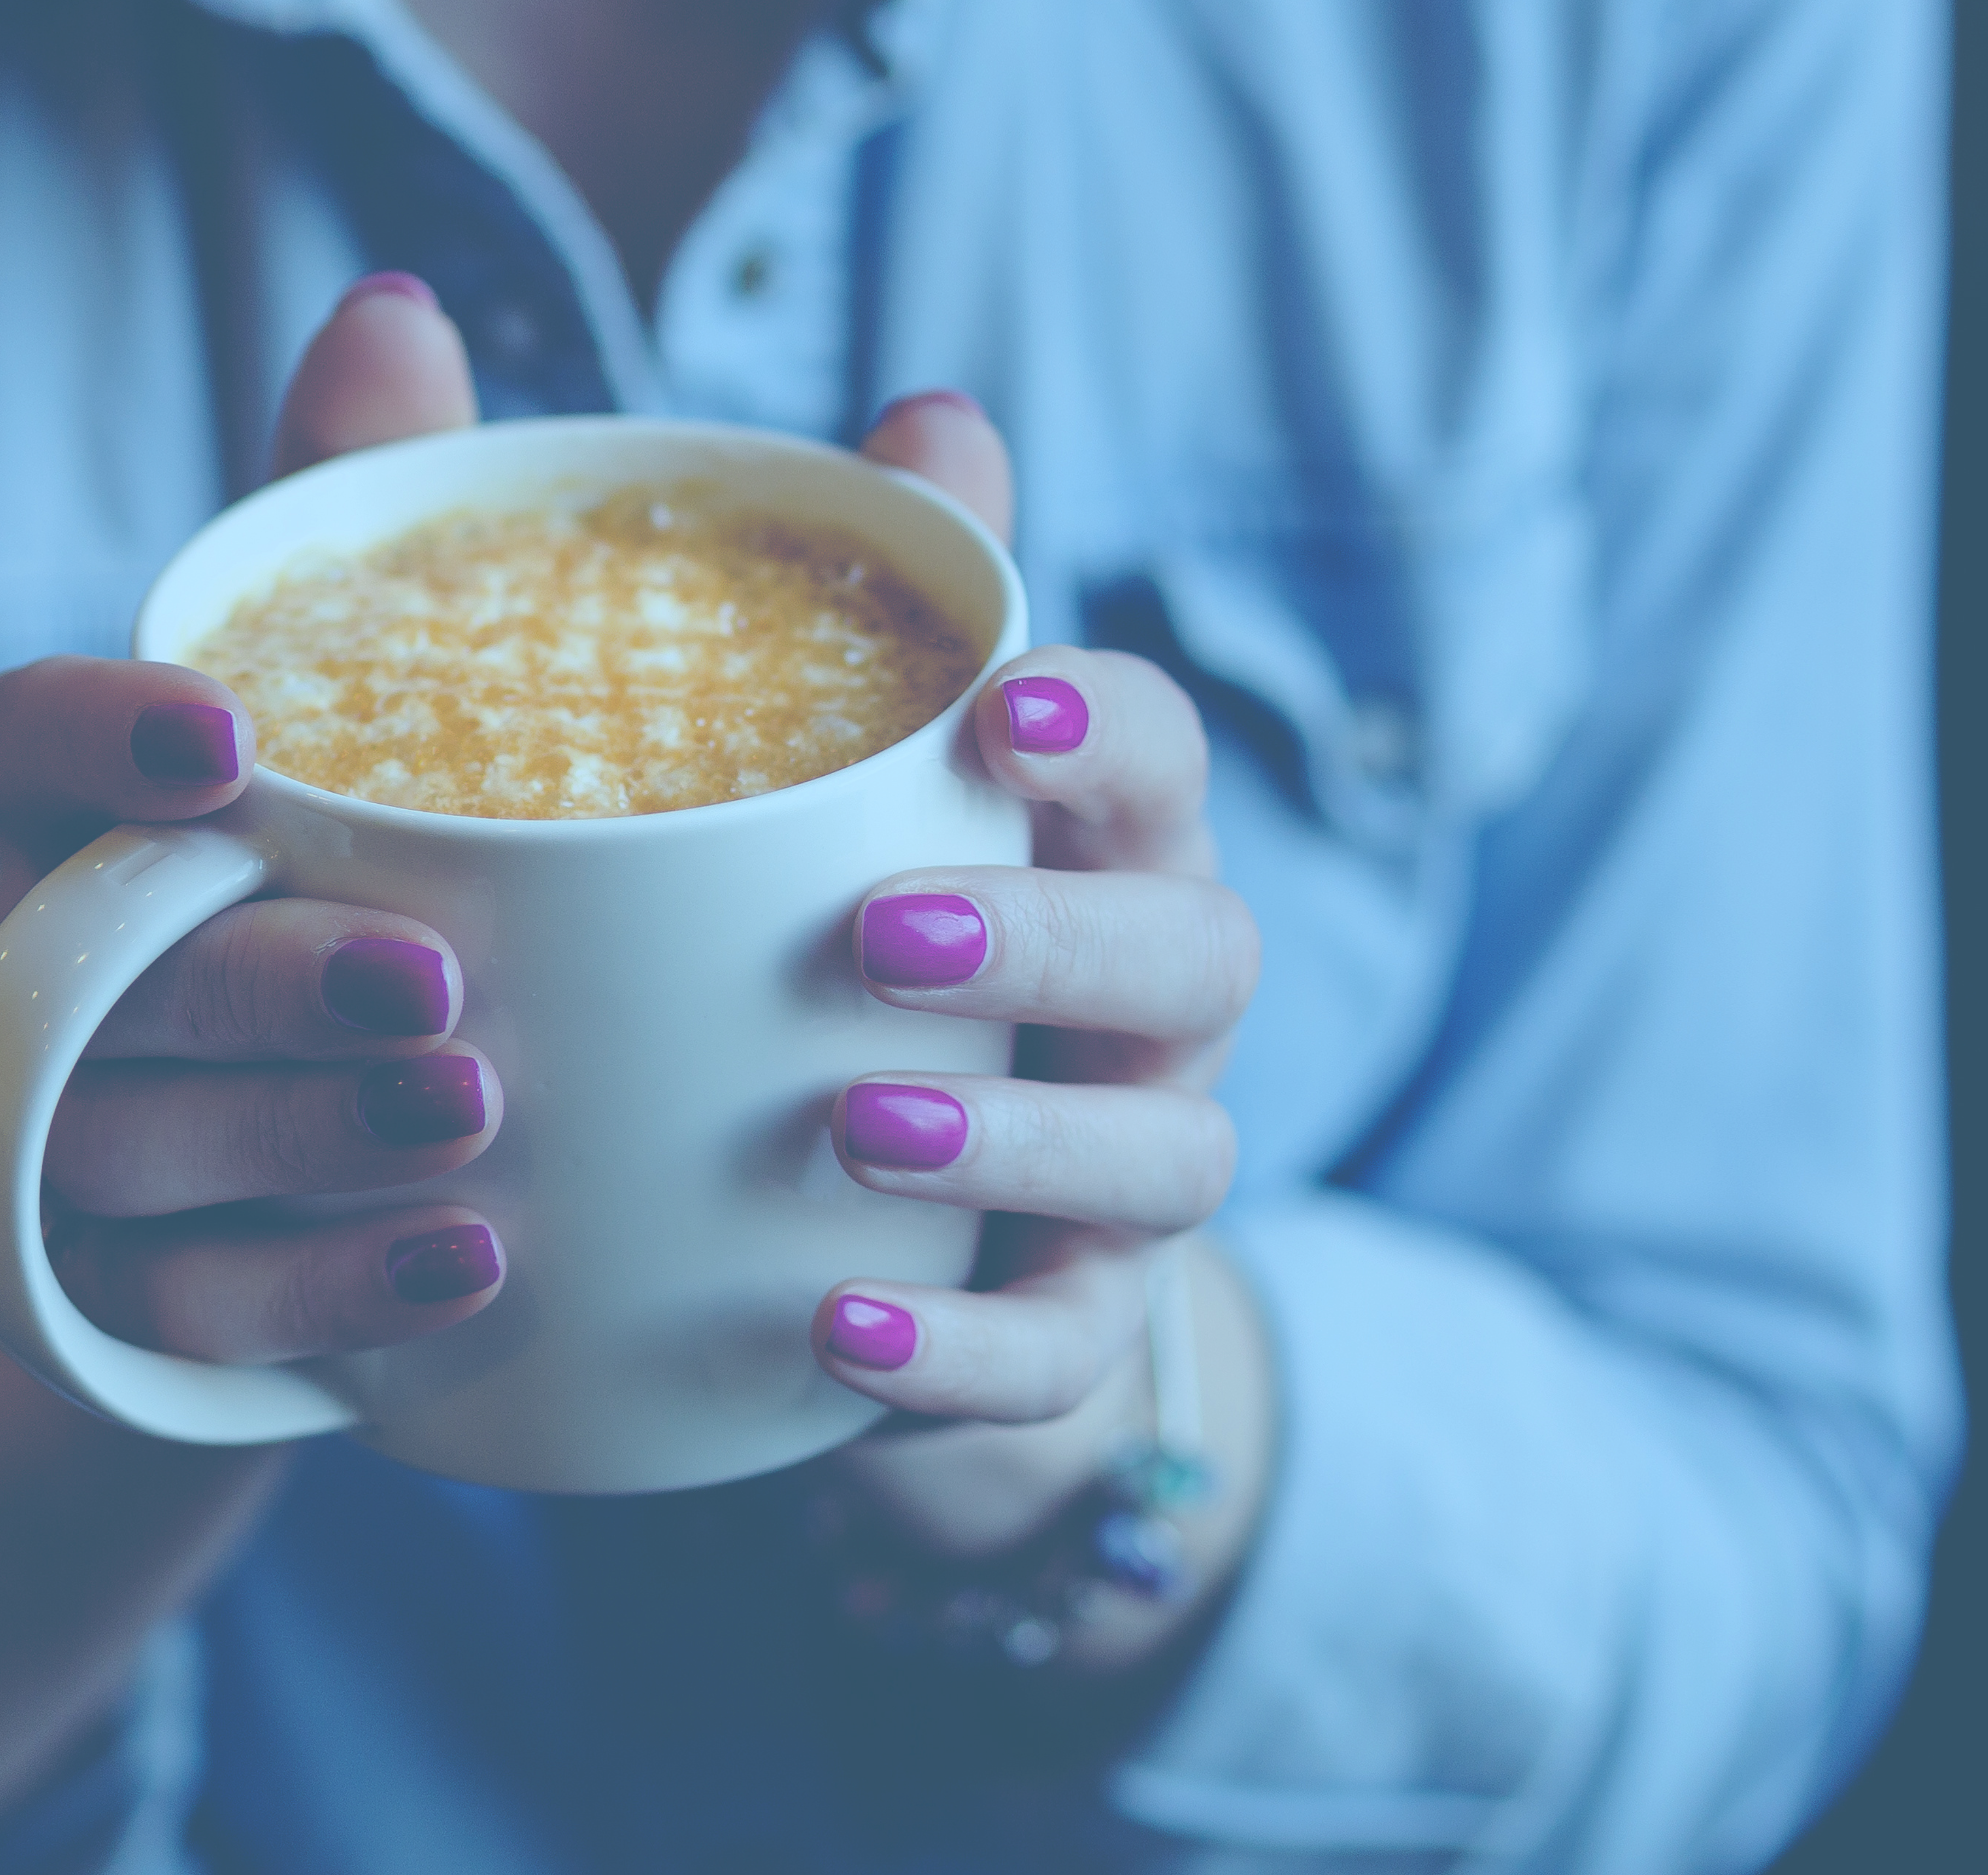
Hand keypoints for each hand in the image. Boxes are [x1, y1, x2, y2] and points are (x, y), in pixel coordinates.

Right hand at [0, 275, 510, 1832]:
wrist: (336, 1183)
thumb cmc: (357, 886)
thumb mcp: (388, 717)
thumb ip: (376, 528)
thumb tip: (395, 307)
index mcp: (94, 821)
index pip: (17, 743)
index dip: (96, 736)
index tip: (227, 738)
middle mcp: (52, 976)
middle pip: (103, 974)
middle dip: (265, 982)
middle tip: (444, 983)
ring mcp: (74, 1151)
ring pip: (137, 1153)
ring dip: (307, 1142)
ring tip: (482, 1120)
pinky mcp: (127, 1305)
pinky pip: (196, 1315)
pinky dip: (338, 1295)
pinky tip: (477, 1270)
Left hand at [809, 395, 1273, 1665]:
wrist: (822, 1233)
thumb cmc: (805, 949)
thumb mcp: (790, 778)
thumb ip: (841, 590)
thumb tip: (924, 399)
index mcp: (1087, 847)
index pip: (1157, 757)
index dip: (1099, 727)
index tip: (988, 707)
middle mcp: (1145, 1005)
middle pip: (1197, 948)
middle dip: (1056, 935)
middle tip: (879, 937)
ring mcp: (1125, 1179)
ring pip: (1166, 1156)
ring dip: (1021, 1139)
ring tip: (859, 1123)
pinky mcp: (1064, 1342)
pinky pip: (1058, 1361)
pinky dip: (960, 1359)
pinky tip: (837, 1338)